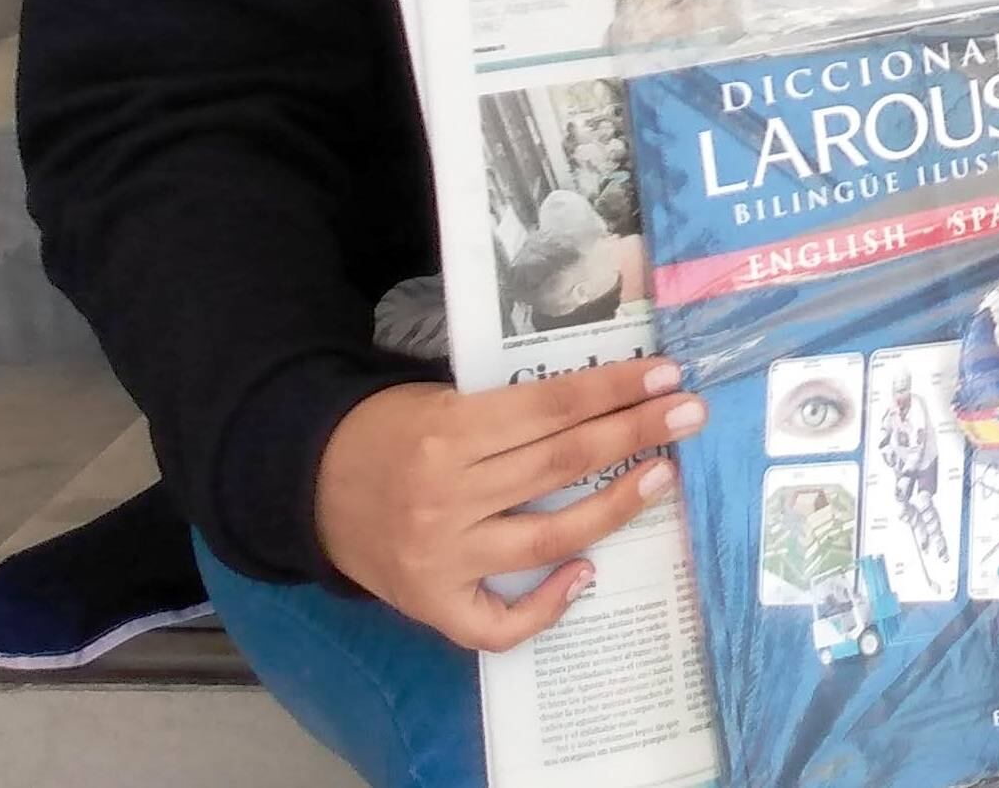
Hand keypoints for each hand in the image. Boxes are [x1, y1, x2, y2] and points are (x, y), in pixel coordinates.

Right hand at [313, 355, 704, 649]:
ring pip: (549, 537)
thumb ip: (512, 411)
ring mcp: (442, 557)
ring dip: (615, 506)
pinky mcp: (431, 604)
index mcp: (449, 431)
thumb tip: (607, 401)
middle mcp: (448, 496)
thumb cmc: (388, 432)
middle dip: (636, 432)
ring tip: (663, 475)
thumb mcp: (442, 400)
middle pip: (563, 463)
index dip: (616, 389)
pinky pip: (498, 623)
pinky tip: (586, 574)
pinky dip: (547, 605)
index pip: (554, 407)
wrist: (308, 486)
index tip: (668, 375)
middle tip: (690, 412)